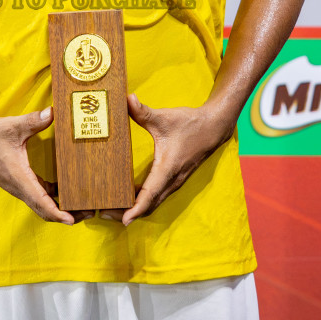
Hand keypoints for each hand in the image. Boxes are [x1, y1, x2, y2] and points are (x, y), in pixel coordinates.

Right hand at [0, 107, 74, 224]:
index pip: (41, 202)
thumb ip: (33, 120)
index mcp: (19, 177)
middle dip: (65, 214)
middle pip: (44, 209)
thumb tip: (53, 112)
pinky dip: (50, 197)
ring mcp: (18, 186)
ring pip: (40, 204)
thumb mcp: (12, 126)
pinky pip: (36, 195)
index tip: (72, 219)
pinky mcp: (18, 182)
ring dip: (58, 207)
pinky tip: (63, 189)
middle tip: (87, 213)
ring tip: (80, 204)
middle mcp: (19, 186)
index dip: (57, 213)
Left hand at [115, 94, 234, 225]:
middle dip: (129, 212)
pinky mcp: (175, 178)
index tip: (123, 220)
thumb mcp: (164, 117)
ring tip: (113, 209)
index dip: (136, 209)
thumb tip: (127, 99)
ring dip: (136, 208)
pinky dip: (144, 200)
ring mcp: (174, 181)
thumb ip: (143, 112)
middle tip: (106, 214)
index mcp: (168, 168)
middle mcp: (172, 179)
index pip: (150, 194)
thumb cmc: (190, 123)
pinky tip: (129, 195)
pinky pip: (157, 195)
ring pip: (154, 201)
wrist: (214, 127)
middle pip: (149, 204)